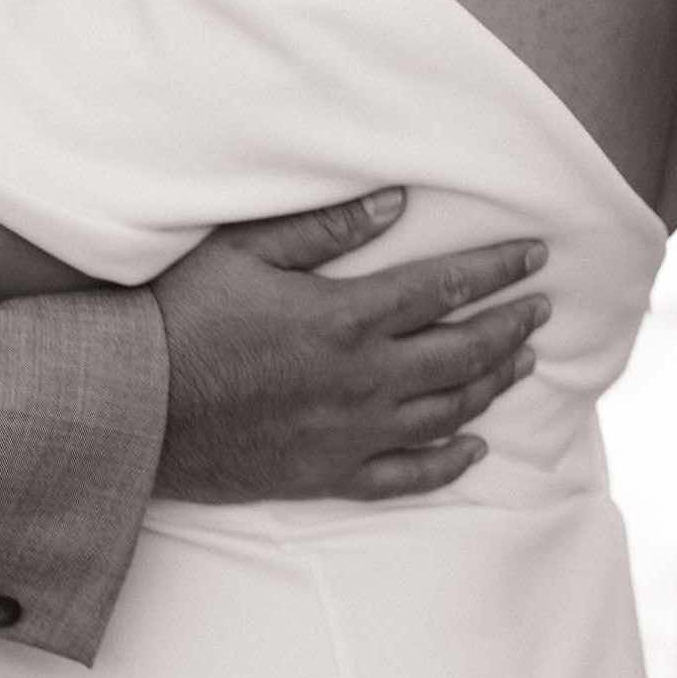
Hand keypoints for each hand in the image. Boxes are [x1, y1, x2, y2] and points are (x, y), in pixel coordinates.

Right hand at [146, 192, 553, 504]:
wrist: (135, 409)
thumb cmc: (181, 317)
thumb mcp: (244, 250)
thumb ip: (324, 227)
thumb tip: (395, 200)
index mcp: (345, 318)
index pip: (443, 287)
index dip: (497, 269)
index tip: (535, 255)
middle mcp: (362, 381)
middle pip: (462, 353)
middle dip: (509, 327)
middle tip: (541, 308)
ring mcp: (351, 434)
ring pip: (447, 412)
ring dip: (492, 385)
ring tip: (521, 363)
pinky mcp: (329, 475)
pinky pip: (408, 476)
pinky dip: (449, 463)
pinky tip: (474, 450)